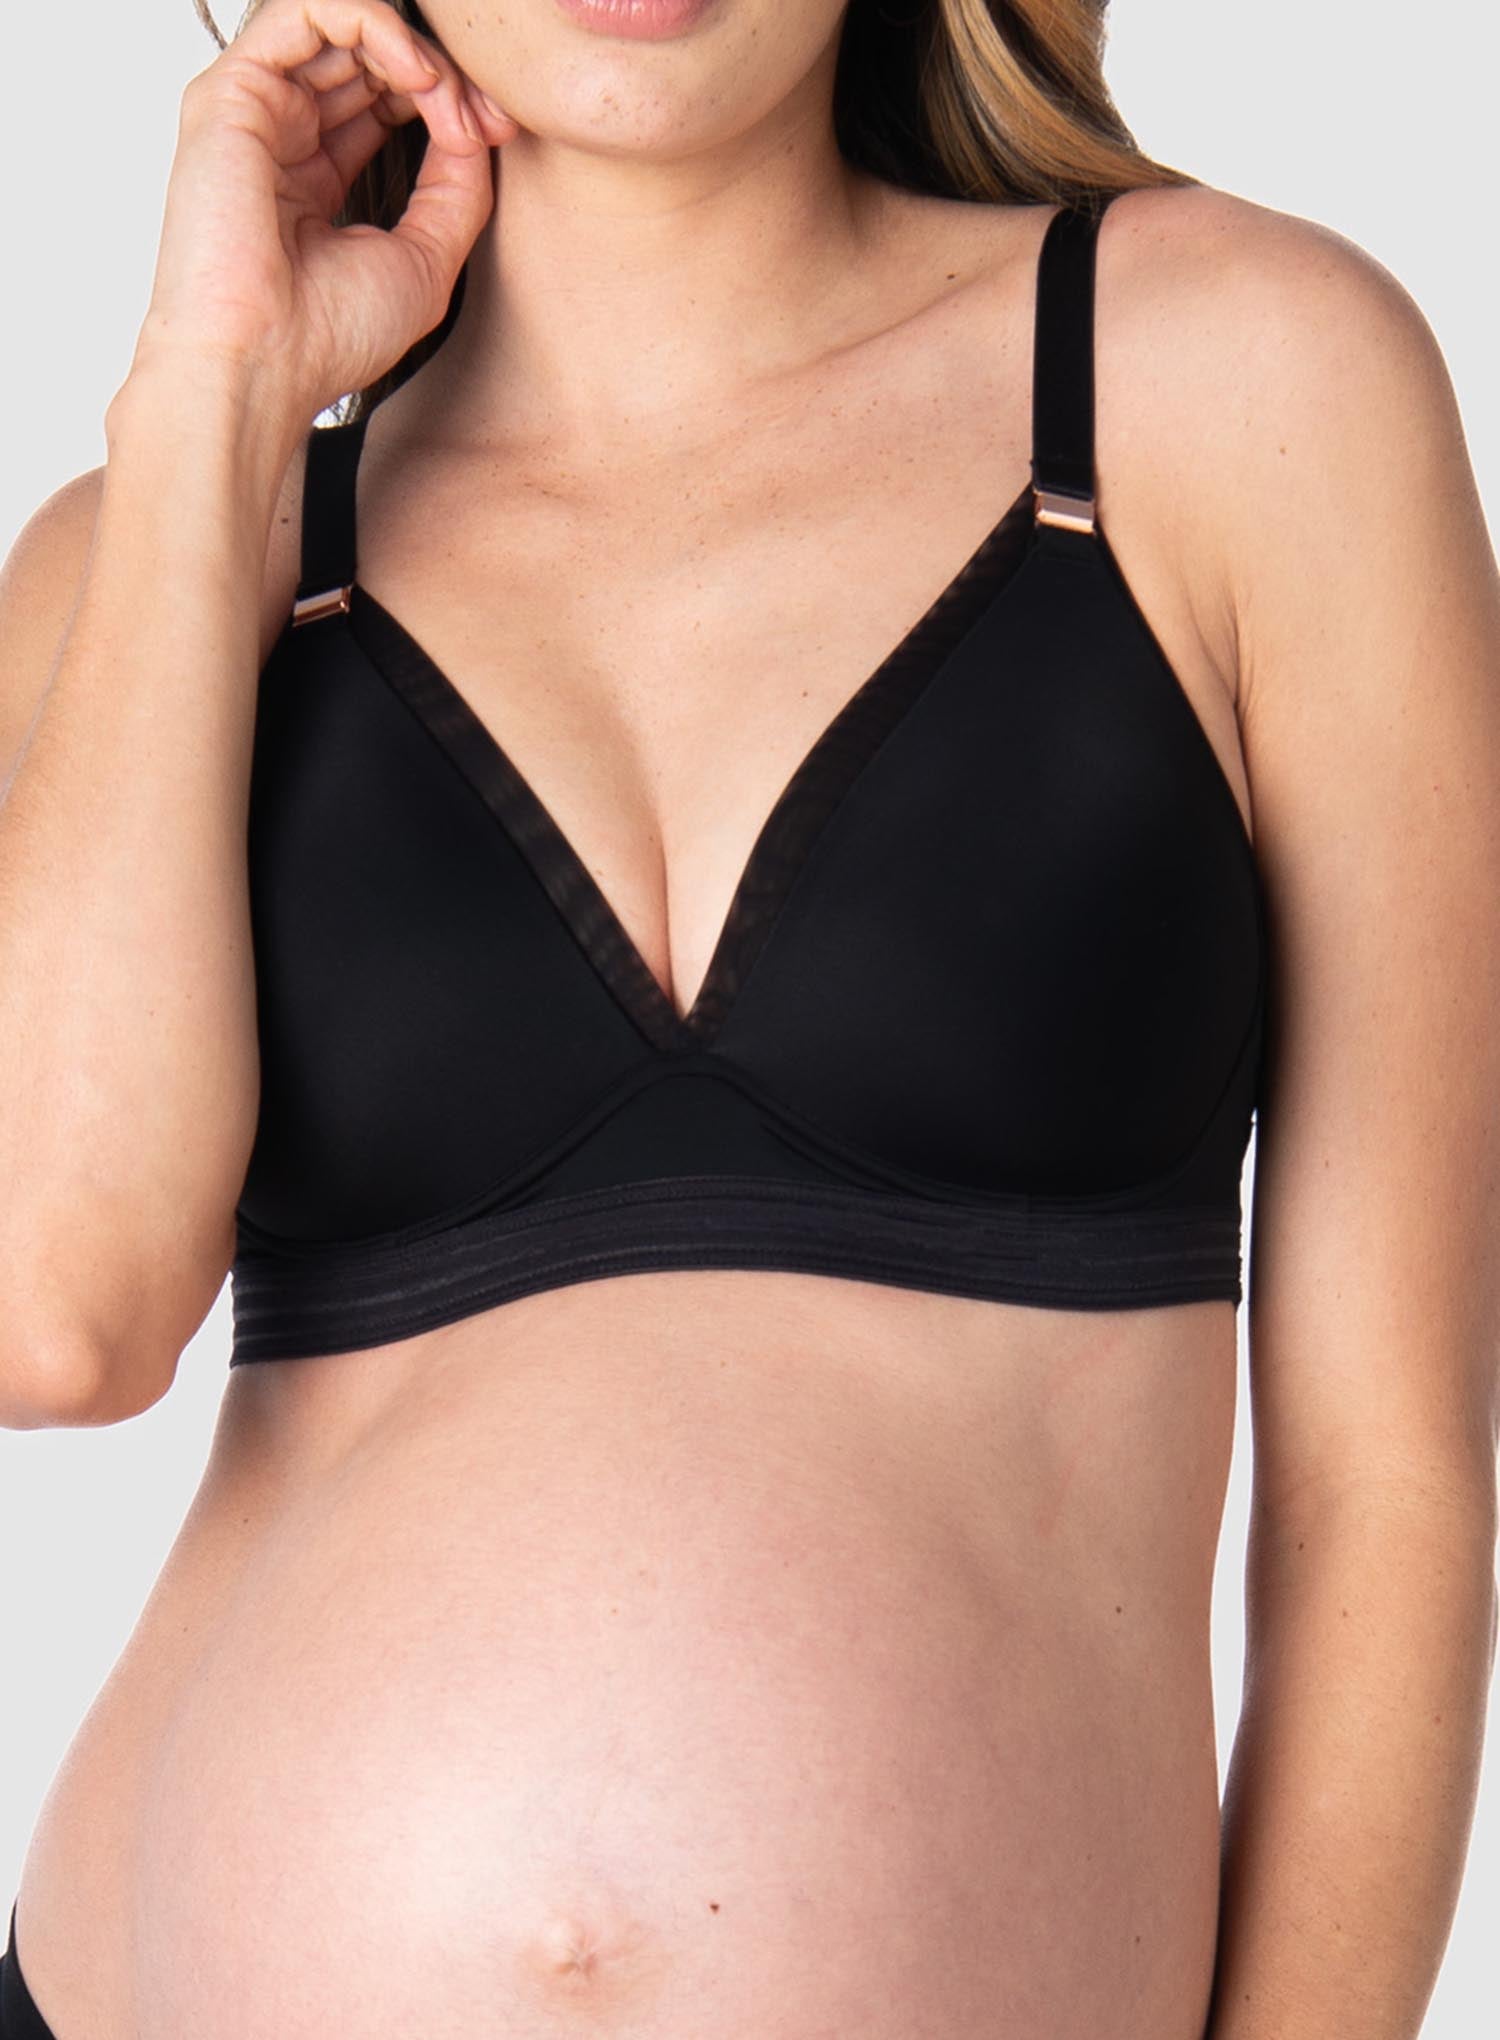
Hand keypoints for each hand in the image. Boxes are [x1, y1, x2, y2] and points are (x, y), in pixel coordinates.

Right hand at [130, 0, 516, 420]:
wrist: (262, 367)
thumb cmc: (327, 336)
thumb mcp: (426, 259)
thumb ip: (456, 188)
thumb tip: (480, 126)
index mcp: (315, 175)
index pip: (385, 95)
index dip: (448, 99)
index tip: (499, 131)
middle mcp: (281, 134)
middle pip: (367, 55)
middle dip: (440, 73)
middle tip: (485, 114)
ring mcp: (255, 109)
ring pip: (338, 22)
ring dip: (412, 49)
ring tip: (447, 96)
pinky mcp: (233, 91)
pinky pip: (306, 9)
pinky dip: (372, 23)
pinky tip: (417, 74)